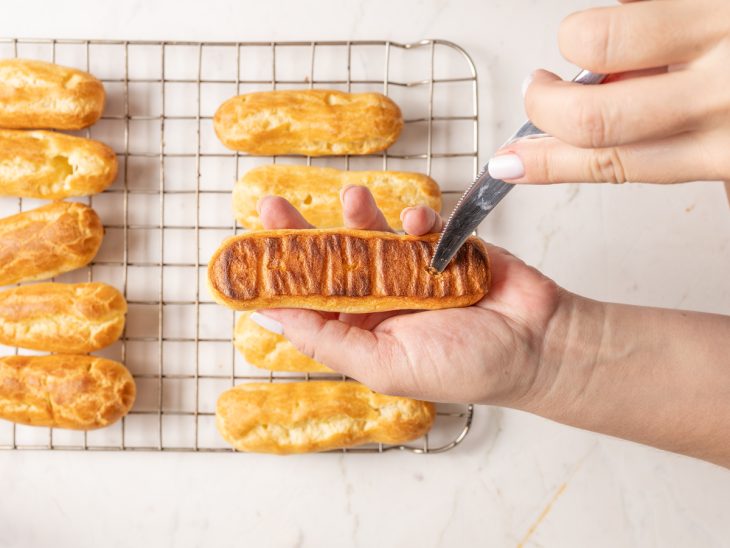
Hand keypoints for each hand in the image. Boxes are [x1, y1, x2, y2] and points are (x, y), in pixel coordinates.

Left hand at [256, 185, 567, 405]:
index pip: (308, 300)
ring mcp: (409, 269)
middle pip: (329, 260)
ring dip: (357, 214)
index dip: (278, 275)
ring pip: (369, 233)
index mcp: (360, 330)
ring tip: (353, 198)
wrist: (536, 343)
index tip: (247, 250)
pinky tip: (417, 224)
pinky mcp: (441, 244)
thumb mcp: (383, 363)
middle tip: (272, 206)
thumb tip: (268, 319)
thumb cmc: (465, 366)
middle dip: (302, 232)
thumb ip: (326, 339)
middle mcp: (379, 299)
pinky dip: (414, 218)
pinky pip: (417, 222)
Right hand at [487, 0, 729, 183]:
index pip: (609, 163)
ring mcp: (723, 31)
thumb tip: (587, 112)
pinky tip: (638, 13)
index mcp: (727, 150)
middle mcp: (725, 96)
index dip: (547, 164)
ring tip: (589, 38)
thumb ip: (667, 130)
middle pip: (591, 116)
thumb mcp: (729, 141)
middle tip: (537, 90)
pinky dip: (624, 6)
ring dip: (575, 38)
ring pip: (598, 40)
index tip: (510, 163)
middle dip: (542, 104)